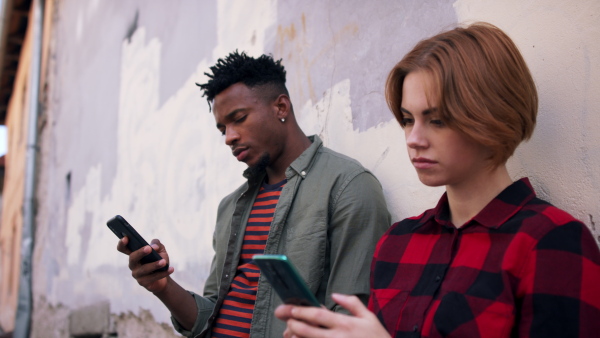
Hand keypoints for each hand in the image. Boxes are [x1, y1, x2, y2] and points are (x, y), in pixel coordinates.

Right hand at [117, 237, 173, 292]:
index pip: (123, 248)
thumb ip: (157, 244)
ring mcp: (136, 274)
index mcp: (134, 254)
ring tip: (164, 261)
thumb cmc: (159, 260)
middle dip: (140, 252)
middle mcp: (133, 264)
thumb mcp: (160, 250)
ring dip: (154, 264)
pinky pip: (153, 277)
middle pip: (132, 258)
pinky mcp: (143, 282)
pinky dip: (163, 273)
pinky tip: (171, 269)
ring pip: (144, 269)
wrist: (164, 277)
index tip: (126, 237)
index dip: (122, 243)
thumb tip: (154, 246)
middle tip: (149, 248)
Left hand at [275, 293, 390, 337]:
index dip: (302, 311)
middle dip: (294, 324)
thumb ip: (352, 303)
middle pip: (309, 331)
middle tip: (287, 320)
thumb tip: (335, 295)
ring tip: (289, 333)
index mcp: (346, 324)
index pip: (319, 315)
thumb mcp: (370, 317)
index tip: (291, 308)